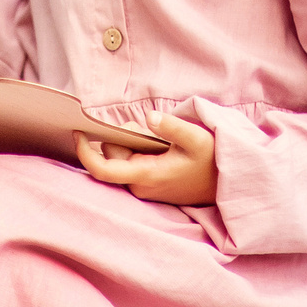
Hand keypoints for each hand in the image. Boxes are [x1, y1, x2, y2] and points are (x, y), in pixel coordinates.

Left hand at [77, 109, 217, 205]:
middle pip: (112, 156)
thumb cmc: (212, 161)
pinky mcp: (149, 188)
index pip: (102, 169)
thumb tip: (148, 117)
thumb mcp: (197, 138)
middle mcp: (140, 186)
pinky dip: (137, 152)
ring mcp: (144, 189)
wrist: (227, 185)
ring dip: (132, 144)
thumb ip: (171, 127)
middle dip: (122, 137)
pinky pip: (131, 165)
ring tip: (161, 142)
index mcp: (146, 175)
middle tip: (152, 130)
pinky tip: (159, 148)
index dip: (85, 151)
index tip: (78, 132)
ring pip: (122, 160)